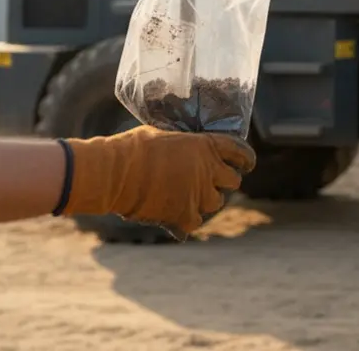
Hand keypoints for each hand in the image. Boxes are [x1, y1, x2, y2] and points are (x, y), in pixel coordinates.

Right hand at [61, 125, 255, 238]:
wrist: (113, 173)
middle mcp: (209, 170)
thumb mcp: (164, 135)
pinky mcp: (184, 216)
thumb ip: (184, 145)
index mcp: (206, 146)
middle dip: (224, 181)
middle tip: (211, 182)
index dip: (244, 159)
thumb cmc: (132, 148)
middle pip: (233, 181)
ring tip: (190, 198)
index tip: (245, 164)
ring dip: (207, 201)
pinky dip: (186, 221)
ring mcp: (198, 195)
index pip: (240, 152)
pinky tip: (175, 217)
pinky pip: (195, 222)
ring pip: (216, 203)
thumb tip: (185, 147)